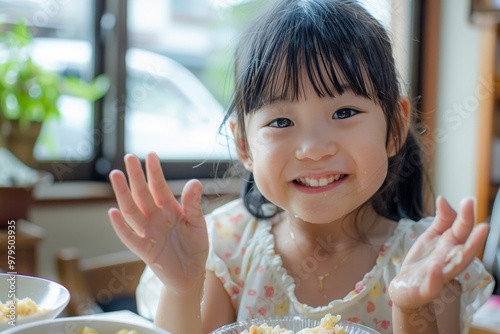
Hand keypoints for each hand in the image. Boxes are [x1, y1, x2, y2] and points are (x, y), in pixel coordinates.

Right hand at [108, 153, 208, 293]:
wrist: (191, 274)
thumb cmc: (194, 246)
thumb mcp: (198, 224)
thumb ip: (193, 204)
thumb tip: (194, 182)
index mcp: (169, 209)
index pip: (159, 187)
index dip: (155, 172)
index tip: (151, 154)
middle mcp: (155, 218)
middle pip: (142, 194)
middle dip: (136, 176)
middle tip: (128, 157)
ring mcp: (148, 232)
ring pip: (132, 211)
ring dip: (123, 194)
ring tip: (116, 176)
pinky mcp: (144, 250)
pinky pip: (129, 237)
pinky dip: (120, 226)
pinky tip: (112, 212)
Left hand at [389, 196, 488, 310]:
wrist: (406, 288)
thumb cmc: (423, 261)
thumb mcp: (432, 237)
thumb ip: (441, 220)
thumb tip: (443, 199)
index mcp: (451, 246)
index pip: (462, 230)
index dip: (466, 216)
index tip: (469, 200)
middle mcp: (449, 260)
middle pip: (465, 249)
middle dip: (474, 240)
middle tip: (484, 226)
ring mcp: (440, 276)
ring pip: (455, 267)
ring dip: (462, 257)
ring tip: (466, 252)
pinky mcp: (426, 290)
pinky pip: (433, 285)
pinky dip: (435, 278)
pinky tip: (436, 267)